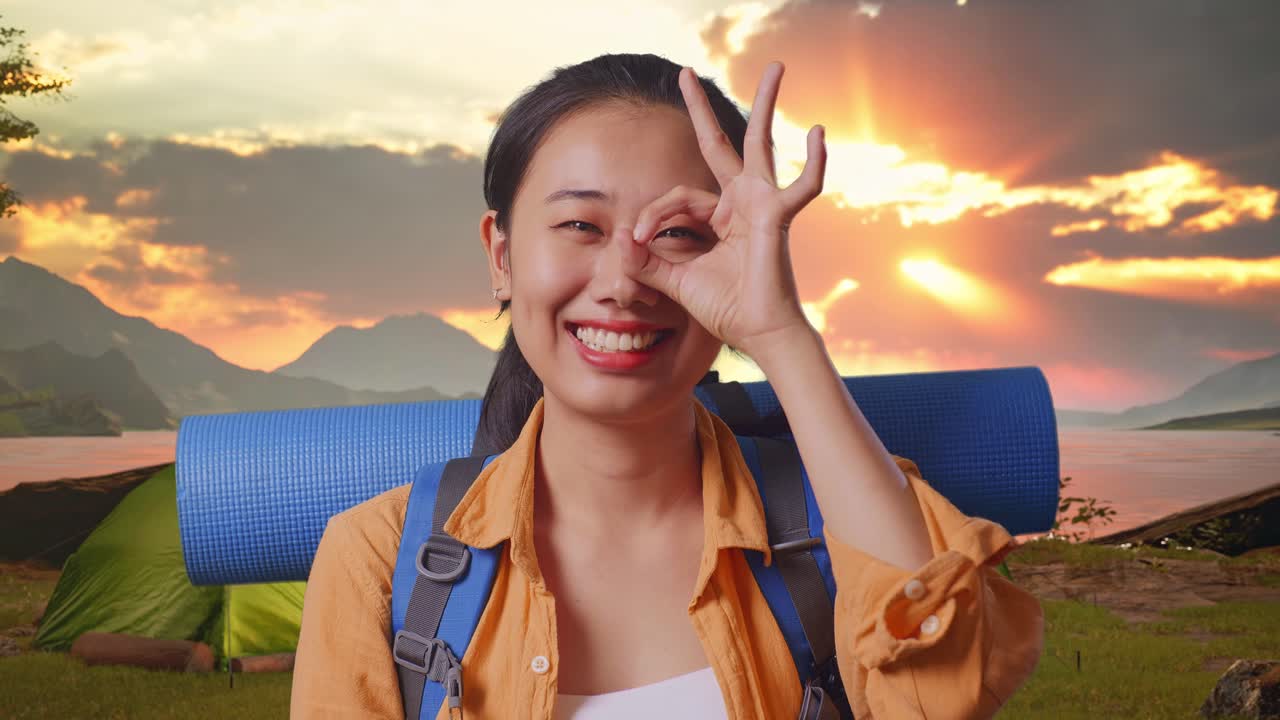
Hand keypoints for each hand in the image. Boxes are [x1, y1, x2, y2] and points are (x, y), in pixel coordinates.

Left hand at [624, 62, 827, 356]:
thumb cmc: (725, 307)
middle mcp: (741, 201)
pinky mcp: (778, 216)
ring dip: (766, 104)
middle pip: (721, 144)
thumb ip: (646, 262)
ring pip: (761, 144)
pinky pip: (801, 185)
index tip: (636, 241)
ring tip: (776, 67)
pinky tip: (818, 133)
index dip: (653, 216)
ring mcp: (762, 203)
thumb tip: (618, 243)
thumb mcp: (675, 280)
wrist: (755, 331)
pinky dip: (813, 162)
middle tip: (684, 72)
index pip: (677, 197)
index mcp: (719, 214)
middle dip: (701, 109)